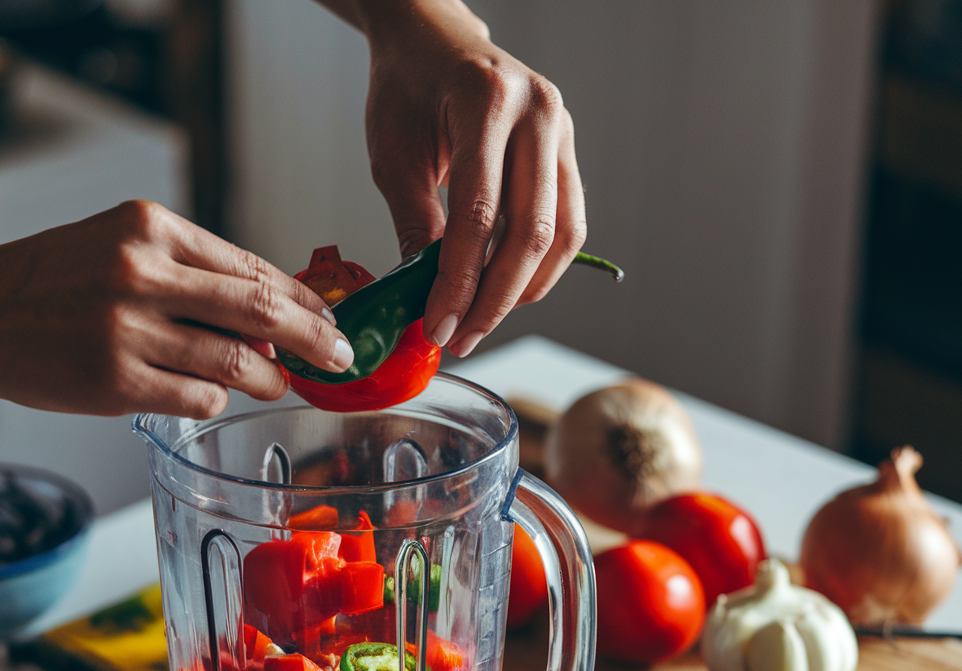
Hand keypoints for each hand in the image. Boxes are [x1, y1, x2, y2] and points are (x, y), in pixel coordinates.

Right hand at [0, 201, 352, 416]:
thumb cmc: (53, 280)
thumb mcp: (124, 249)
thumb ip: (198, 279)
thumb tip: (272, 325)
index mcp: (150, 228)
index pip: (252, 267)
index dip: (304, 299)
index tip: (332, 319)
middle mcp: (141, 272)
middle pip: (260, 310)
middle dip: (315, 339)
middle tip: (341, 357)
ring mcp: (128, 328)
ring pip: (236, 363)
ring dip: (269, 379)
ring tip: (273, 382)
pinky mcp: (115, 381)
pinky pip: (200, 399)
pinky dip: (216, 400)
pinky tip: (205, 393)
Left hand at [357, 0, 586, 355]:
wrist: (435, 42)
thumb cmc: (408, 89)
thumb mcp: (394, 157)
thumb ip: (415, 227)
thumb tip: (431, 302)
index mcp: (487, 101)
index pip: (480, 213)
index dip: (460, 282)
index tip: (440, 328)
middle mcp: (539, 113)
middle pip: (532, 233)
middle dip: (495, 299)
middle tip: (461, 337)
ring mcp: (562, 133)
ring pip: (561, 238)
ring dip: (522, 290)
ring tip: (480, 319)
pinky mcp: (567, 155)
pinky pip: (566, 228)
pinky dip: (536, 268)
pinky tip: (503, 288)